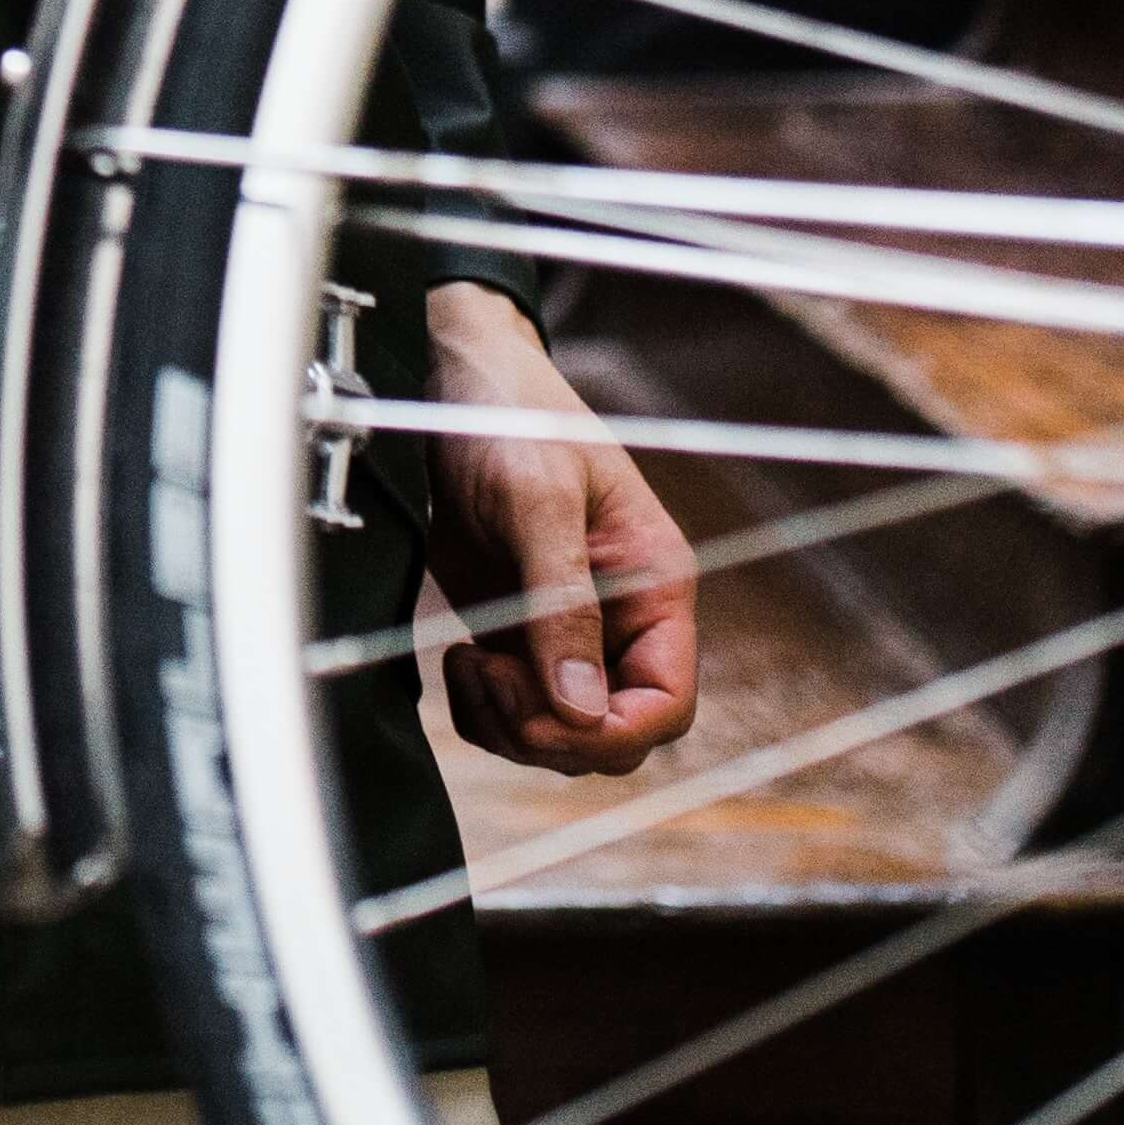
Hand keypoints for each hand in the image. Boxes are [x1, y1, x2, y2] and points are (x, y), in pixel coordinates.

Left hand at [418, 282, 698, 779]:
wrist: (456, 389)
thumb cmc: (512, 423)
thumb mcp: (539, 503)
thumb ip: (562, 606)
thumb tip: (580, 709)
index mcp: (655, 587)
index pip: (666, 704)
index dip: (614, 730)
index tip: (549, 712)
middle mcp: (623, 621)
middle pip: (614, 735)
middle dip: (551, 730)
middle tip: (490, 675)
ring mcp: (571, 634)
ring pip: (564, 734)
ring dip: (511, 725)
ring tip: (468, 665)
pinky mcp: (521, 636)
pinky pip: (518, 713)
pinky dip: (486, 712)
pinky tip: (459, 664)